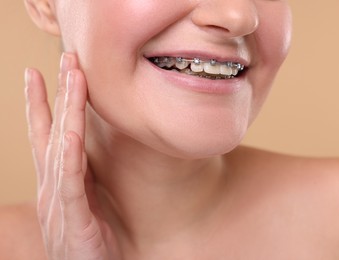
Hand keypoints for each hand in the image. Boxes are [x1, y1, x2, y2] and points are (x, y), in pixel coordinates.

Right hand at [24, 53, 119, 259]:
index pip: (48, 136)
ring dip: (65, 110)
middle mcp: (51, 189)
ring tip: (71, 77)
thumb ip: (81, 180)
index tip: (45, 73)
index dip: (45, 104)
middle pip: (51, 132)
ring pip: (60, 148)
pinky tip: (71, 131)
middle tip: (65, 58)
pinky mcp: (73, 222)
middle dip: (57, 93)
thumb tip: (83, 151)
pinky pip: (70, 183)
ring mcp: (58, 205)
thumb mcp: (85, 207)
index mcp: (56, 184)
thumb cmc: (91, 246)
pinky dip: (68, 156)